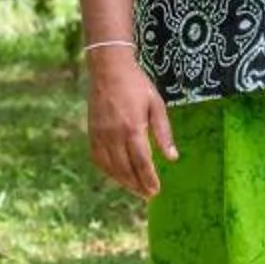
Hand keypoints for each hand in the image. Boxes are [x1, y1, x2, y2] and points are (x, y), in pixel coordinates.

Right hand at [85, 52, 176, 199]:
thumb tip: (173, 157)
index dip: (149, 179)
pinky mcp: (91, 132)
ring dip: (123, 182)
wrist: (108, 69)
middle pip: (125, 169)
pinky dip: (107, 171)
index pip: (141, 162)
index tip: (156, 191)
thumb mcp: (156, 105)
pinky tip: (117, 175)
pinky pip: (98, 159)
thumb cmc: (137, 85)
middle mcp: (113, 134)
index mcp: (132, 127)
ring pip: (110, 167)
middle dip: (137, 185)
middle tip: (148, 195)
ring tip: (135, 189)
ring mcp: (100, 134)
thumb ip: (164, 133)